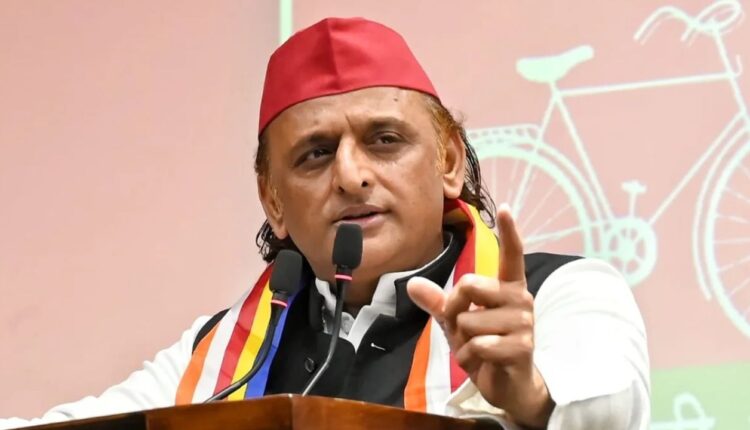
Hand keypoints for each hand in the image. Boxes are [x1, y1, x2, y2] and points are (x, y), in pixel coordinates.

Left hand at [407, 204, 553, 427]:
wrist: (508, 386)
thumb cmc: (486, 348)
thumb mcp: (457, 322)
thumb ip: (439, 302)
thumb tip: (411, 283)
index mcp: (508, 288)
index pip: (512, 254)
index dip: (509, 232)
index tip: (506, 208)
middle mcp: (520, 299)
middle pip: (469, 284)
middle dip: (454, 308)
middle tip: (463, 327)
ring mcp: (524, 323)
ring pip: (468, 320)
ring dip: (462, 340)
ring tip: (478, 348)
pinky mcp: (521, 347)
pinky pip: (476, 345)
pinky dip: (468, 357)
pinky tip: (482, 361)